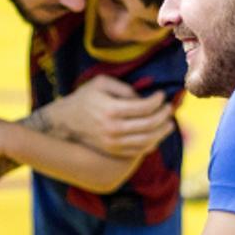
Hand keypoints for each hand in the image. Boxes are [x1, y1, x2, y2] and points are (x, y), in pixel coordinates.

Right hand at [51, 76, 174, 156]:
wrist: (65, 121)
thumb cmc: (85, 98)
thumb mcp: (101, 83)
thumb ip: (125, 88)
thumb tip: (144, 98)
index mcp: (111, 109)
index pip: (144, 107)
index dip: (157, 100)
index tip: (162, 95)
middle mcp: (113, 129)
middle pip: (149, 125)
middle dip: (164, 115)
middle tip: (169, 108)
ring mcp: (113, 143)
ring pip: (147, 141)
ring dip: (162, 132)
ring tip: (169, 124)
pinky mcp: (113, 151)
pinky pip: (138, 151)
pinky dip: (152, 144)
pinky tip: (157, 136)